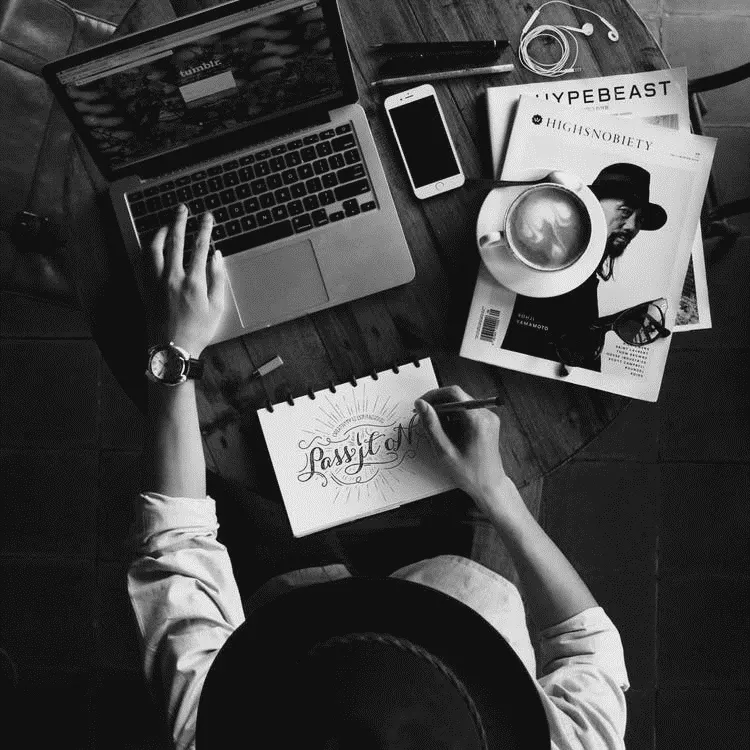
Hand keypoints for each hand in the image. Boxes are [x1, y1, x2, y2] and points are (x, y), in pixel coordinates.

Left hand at [145, 204, 225, 355]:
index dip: (204, 228)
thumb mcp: (217, 307)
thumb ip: (218, 279)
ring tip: (166, 223)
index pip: (200, 247)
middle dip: (180, 221)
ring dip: (161, 232)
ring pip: (155, 248)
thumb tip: (217, 256)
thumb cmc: (197, 331)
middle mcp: (172, 277)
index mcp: (193, 281)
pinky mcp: (146, 288)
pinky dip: (148, 249)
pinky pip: (144, 262)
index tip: (207, 217)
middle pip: (175, 241)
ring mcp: (156, 282)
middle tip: (182, 208)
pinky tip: (152, 245)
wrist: (172, 349)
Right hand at [416, 386, 512, 515]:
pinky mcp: (488, 422)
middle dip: (438, 405)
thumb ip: (431, 425)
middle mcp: (486, 415)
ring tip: (438, 431)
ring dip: (446, 413)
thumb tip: (421, 404)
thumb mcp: (444, 451)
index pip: (454, 393)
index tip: (422, 404)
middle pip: (458, 397)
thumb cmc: (469, 474)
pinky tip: (449, 434)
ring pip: (461, 404)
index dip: (434, 395)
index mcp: (477, 420)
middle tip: (425, 419)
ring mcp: (489, 418)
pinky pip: (468, 412)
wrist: (490, 486)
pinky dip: (455, 418)